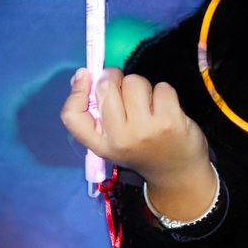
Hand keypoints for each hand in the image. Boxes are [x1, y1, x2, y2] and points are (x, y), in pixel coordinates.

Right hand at [61, 68, 214, 219]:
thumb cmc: (141, 149)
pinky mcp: (169, 121)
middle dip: (115, 77)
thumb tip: (81, 75)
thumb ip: (97, 112)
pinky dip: (163, 92)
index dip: (75, 91)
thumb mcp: (112, 140)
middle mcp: (119, 138)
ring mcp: (145, 129)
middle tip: (124, 88)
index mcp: (101, 144)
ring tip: (147, 103)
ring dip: (142, 85)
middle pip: (106, 87)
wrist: (175, 172)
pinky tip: (165, 108)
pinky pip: (161, 87)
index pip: (72, 116)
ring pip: (134, 81)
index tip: (85, 75)